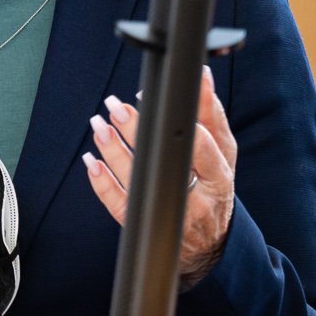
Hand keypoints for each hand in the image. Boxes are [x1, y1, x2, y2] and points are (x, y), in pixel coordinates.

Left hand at [81, 66, 238, 287]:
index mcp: (219, 172)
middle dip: (138, 133)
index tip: (151, 97)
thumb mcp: (222, 152)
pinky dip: (103, 184)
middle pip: (165, 162)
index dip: (176, 121)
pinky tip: (92, 162)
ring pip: (139, 182)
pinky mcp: (149, 224)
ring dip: (114, 152)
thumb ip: (210, 115)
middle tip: (116, 107)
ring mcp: (172, 212)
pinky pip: (122, 206)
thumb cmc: (214, 184)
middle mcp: (198, 195)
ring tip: (99, 126)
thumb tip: (203, 74)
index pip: (203, 144)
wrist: (212, 241)